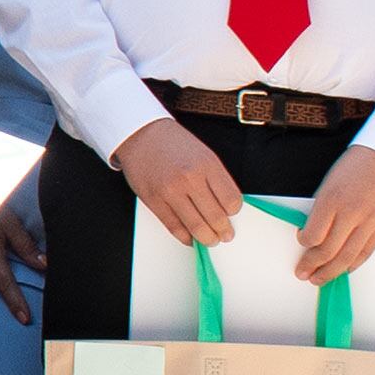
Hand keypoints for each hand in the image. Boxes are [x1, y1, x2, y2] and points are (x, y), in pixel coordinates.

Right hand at [111, 118, 240, 247]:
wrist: (141, 135)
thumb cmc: (173, 144)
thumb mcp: (204, 154)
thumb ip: (216, 179)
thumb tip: (226, 207)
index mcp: (207, 165)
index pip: (232, 201)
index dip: (234, 212)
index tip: (231, 214)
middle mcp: (190, 179)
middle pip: (216, 217)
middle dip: (223, 231)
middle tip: (225, 235)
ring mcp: (170, 191)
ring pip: (196, 226)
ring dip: (207, 238)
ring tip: (210, 240)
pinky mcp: (153, 200)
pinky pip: (174, 226)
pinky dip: (185, 237)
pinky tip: (190, 237)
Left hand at [293, 146, 374, 284]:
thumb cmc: (357, 165)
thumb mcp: (330, 181)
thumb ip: (322, 207)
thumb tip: (311, 231)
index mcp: (332, 200)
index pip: (313, 234)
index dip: (304, 243)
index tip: (301, 242)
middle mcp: (351, 214)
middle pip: (329, 250)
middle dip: (312, 265)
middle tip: (302, 273)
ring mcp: (370, 222)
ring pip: (348, 256)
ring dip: (331, 271)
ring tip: (319, 278)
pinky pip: (367, 251)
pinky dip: (354, 263)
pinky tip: (344, 269)